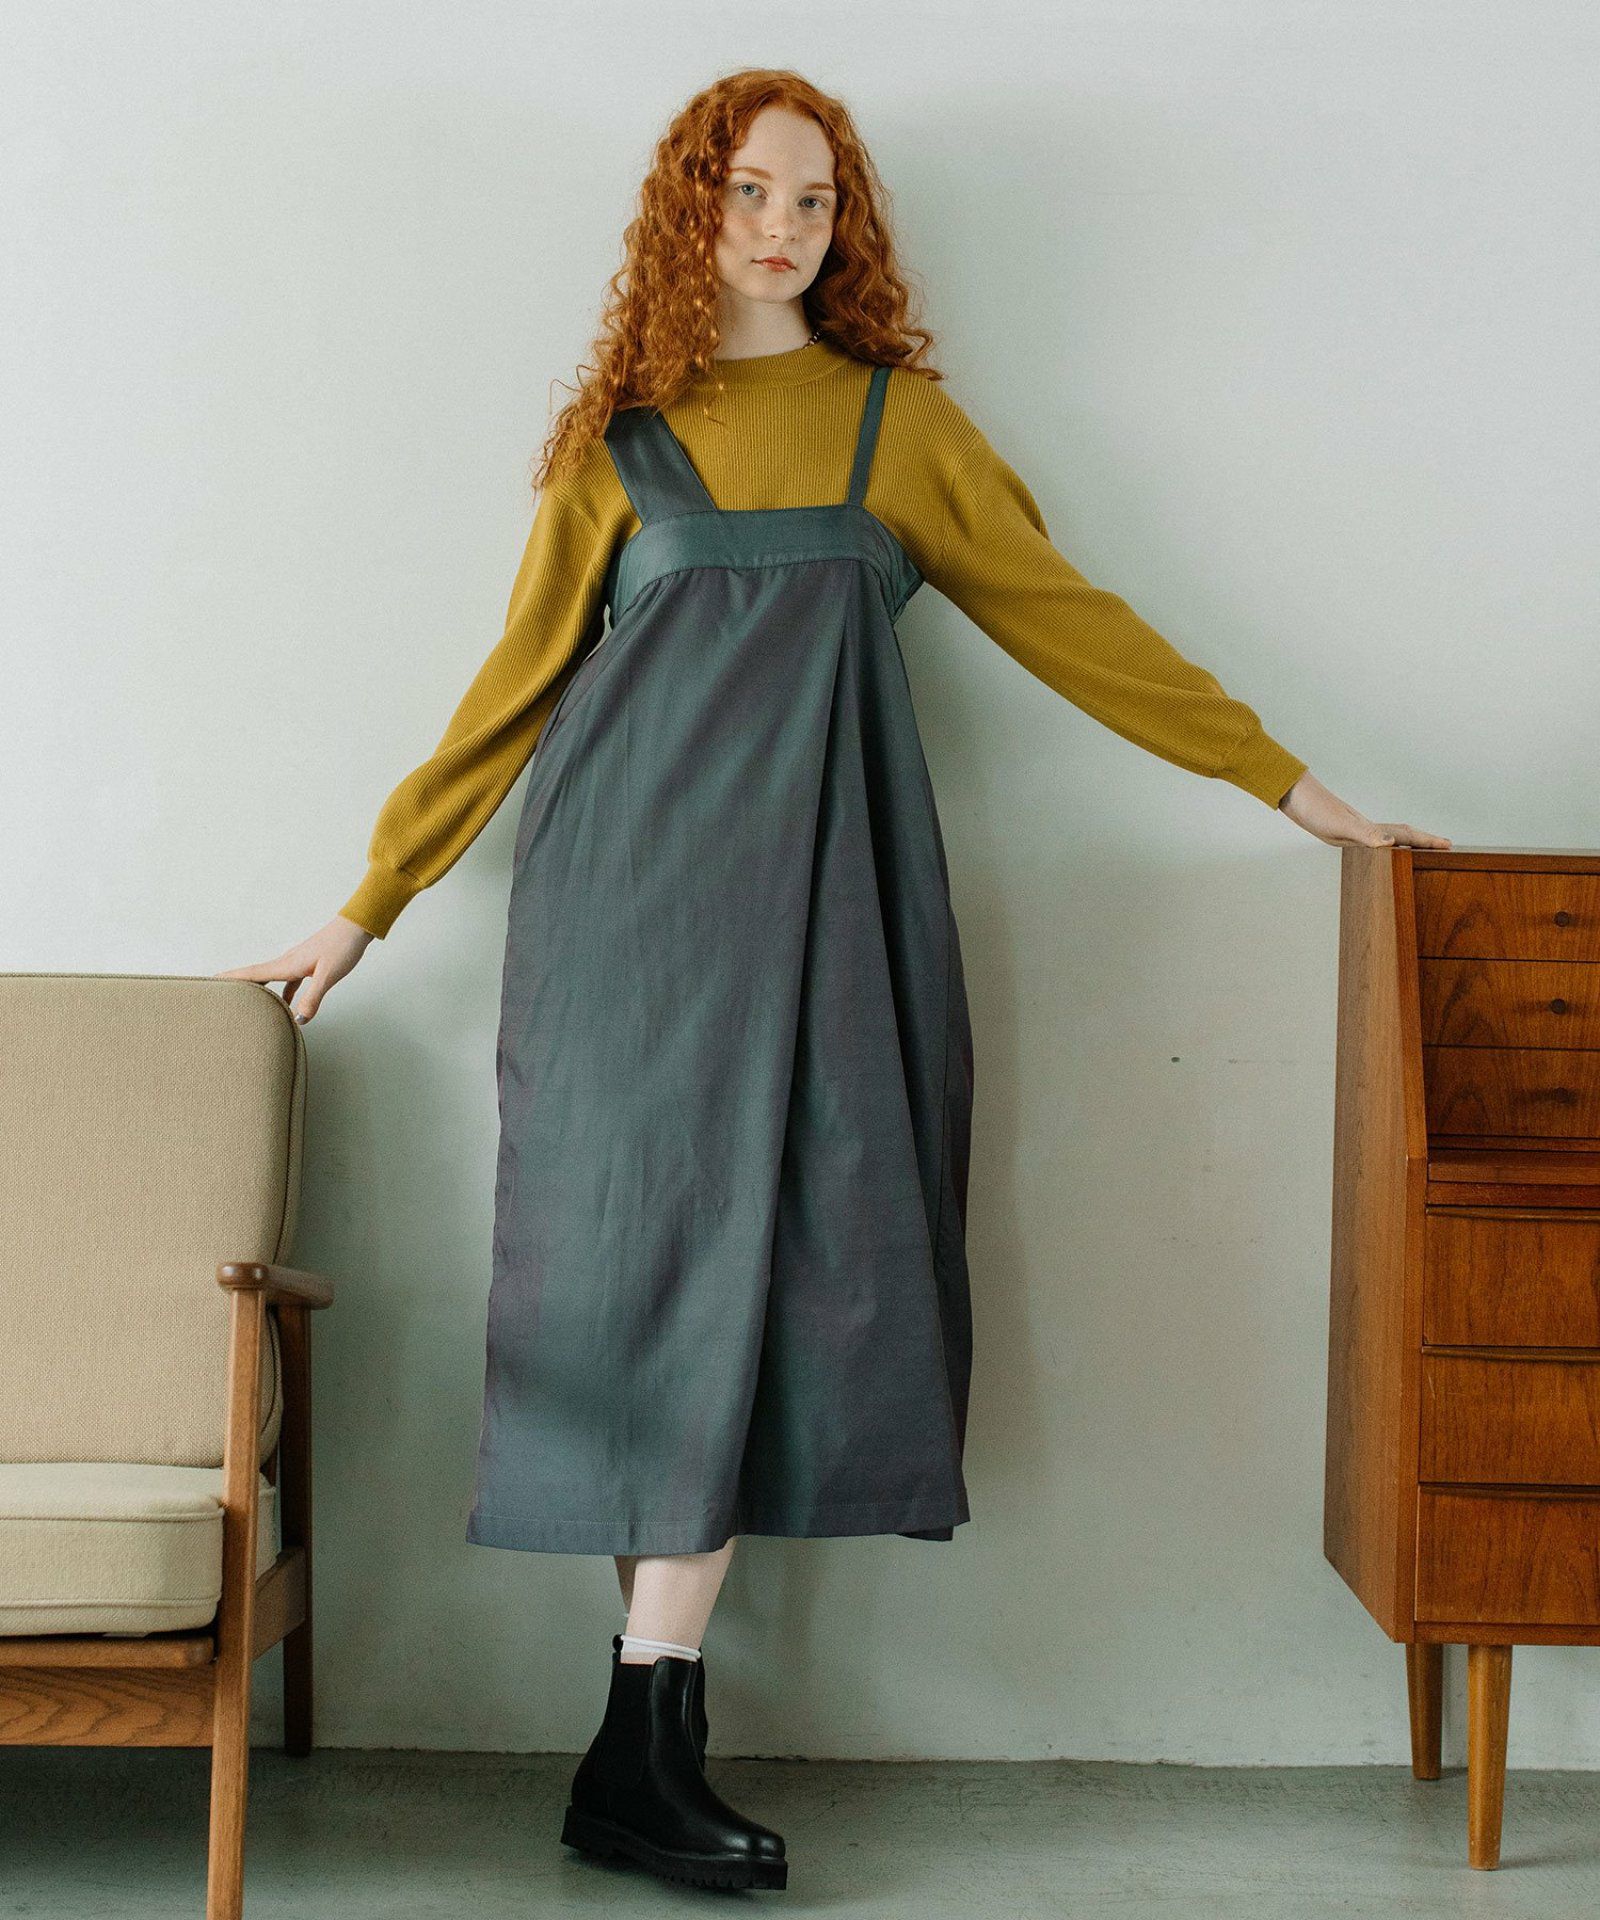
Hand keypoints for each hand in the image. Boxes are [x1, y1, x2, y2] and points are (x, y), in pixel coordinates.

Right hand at [215, 914, 375, 1023]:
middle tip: (217, 994)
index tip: (208, 982)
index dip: (230, 979)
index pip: (252, 973)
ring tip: (249, 1004)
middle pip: (256, 976)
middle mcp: (288, 962)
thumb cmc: (343, 947)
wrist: (357, 927)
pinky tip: (288, 1005)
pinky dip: (284, 992)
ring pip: (272, 979)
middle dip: (237, 985)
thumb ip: (313, 997)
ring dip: (260, 990)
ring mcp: (297, 962)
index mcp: (287, 964)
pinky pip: (289, 981)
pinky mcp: (309, 964)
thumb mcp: (329, 975)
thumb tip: (299, 1020)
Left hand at [1276, 771, 1451, 850]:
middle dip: (1424, 841)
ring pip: (1388, 836)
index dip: (1427, 841)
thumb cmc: (1314, 809)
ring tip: (1420, 848)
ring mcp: (1355, 828)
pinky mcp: (1342, 830)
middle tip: (1445, 847)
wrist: (1294, 795)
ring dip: (1406, 841)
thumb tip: (1391, 843)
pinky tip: (1378, 847)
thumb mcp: (1340, 826)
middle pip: (1402, 834)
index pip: (1406, 835)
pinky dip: (1381, 843)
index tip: (1449, 845)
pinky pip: (1370, 839)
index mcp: (1370, 828)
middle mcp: (1366, 828)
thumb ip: (1366, 834)